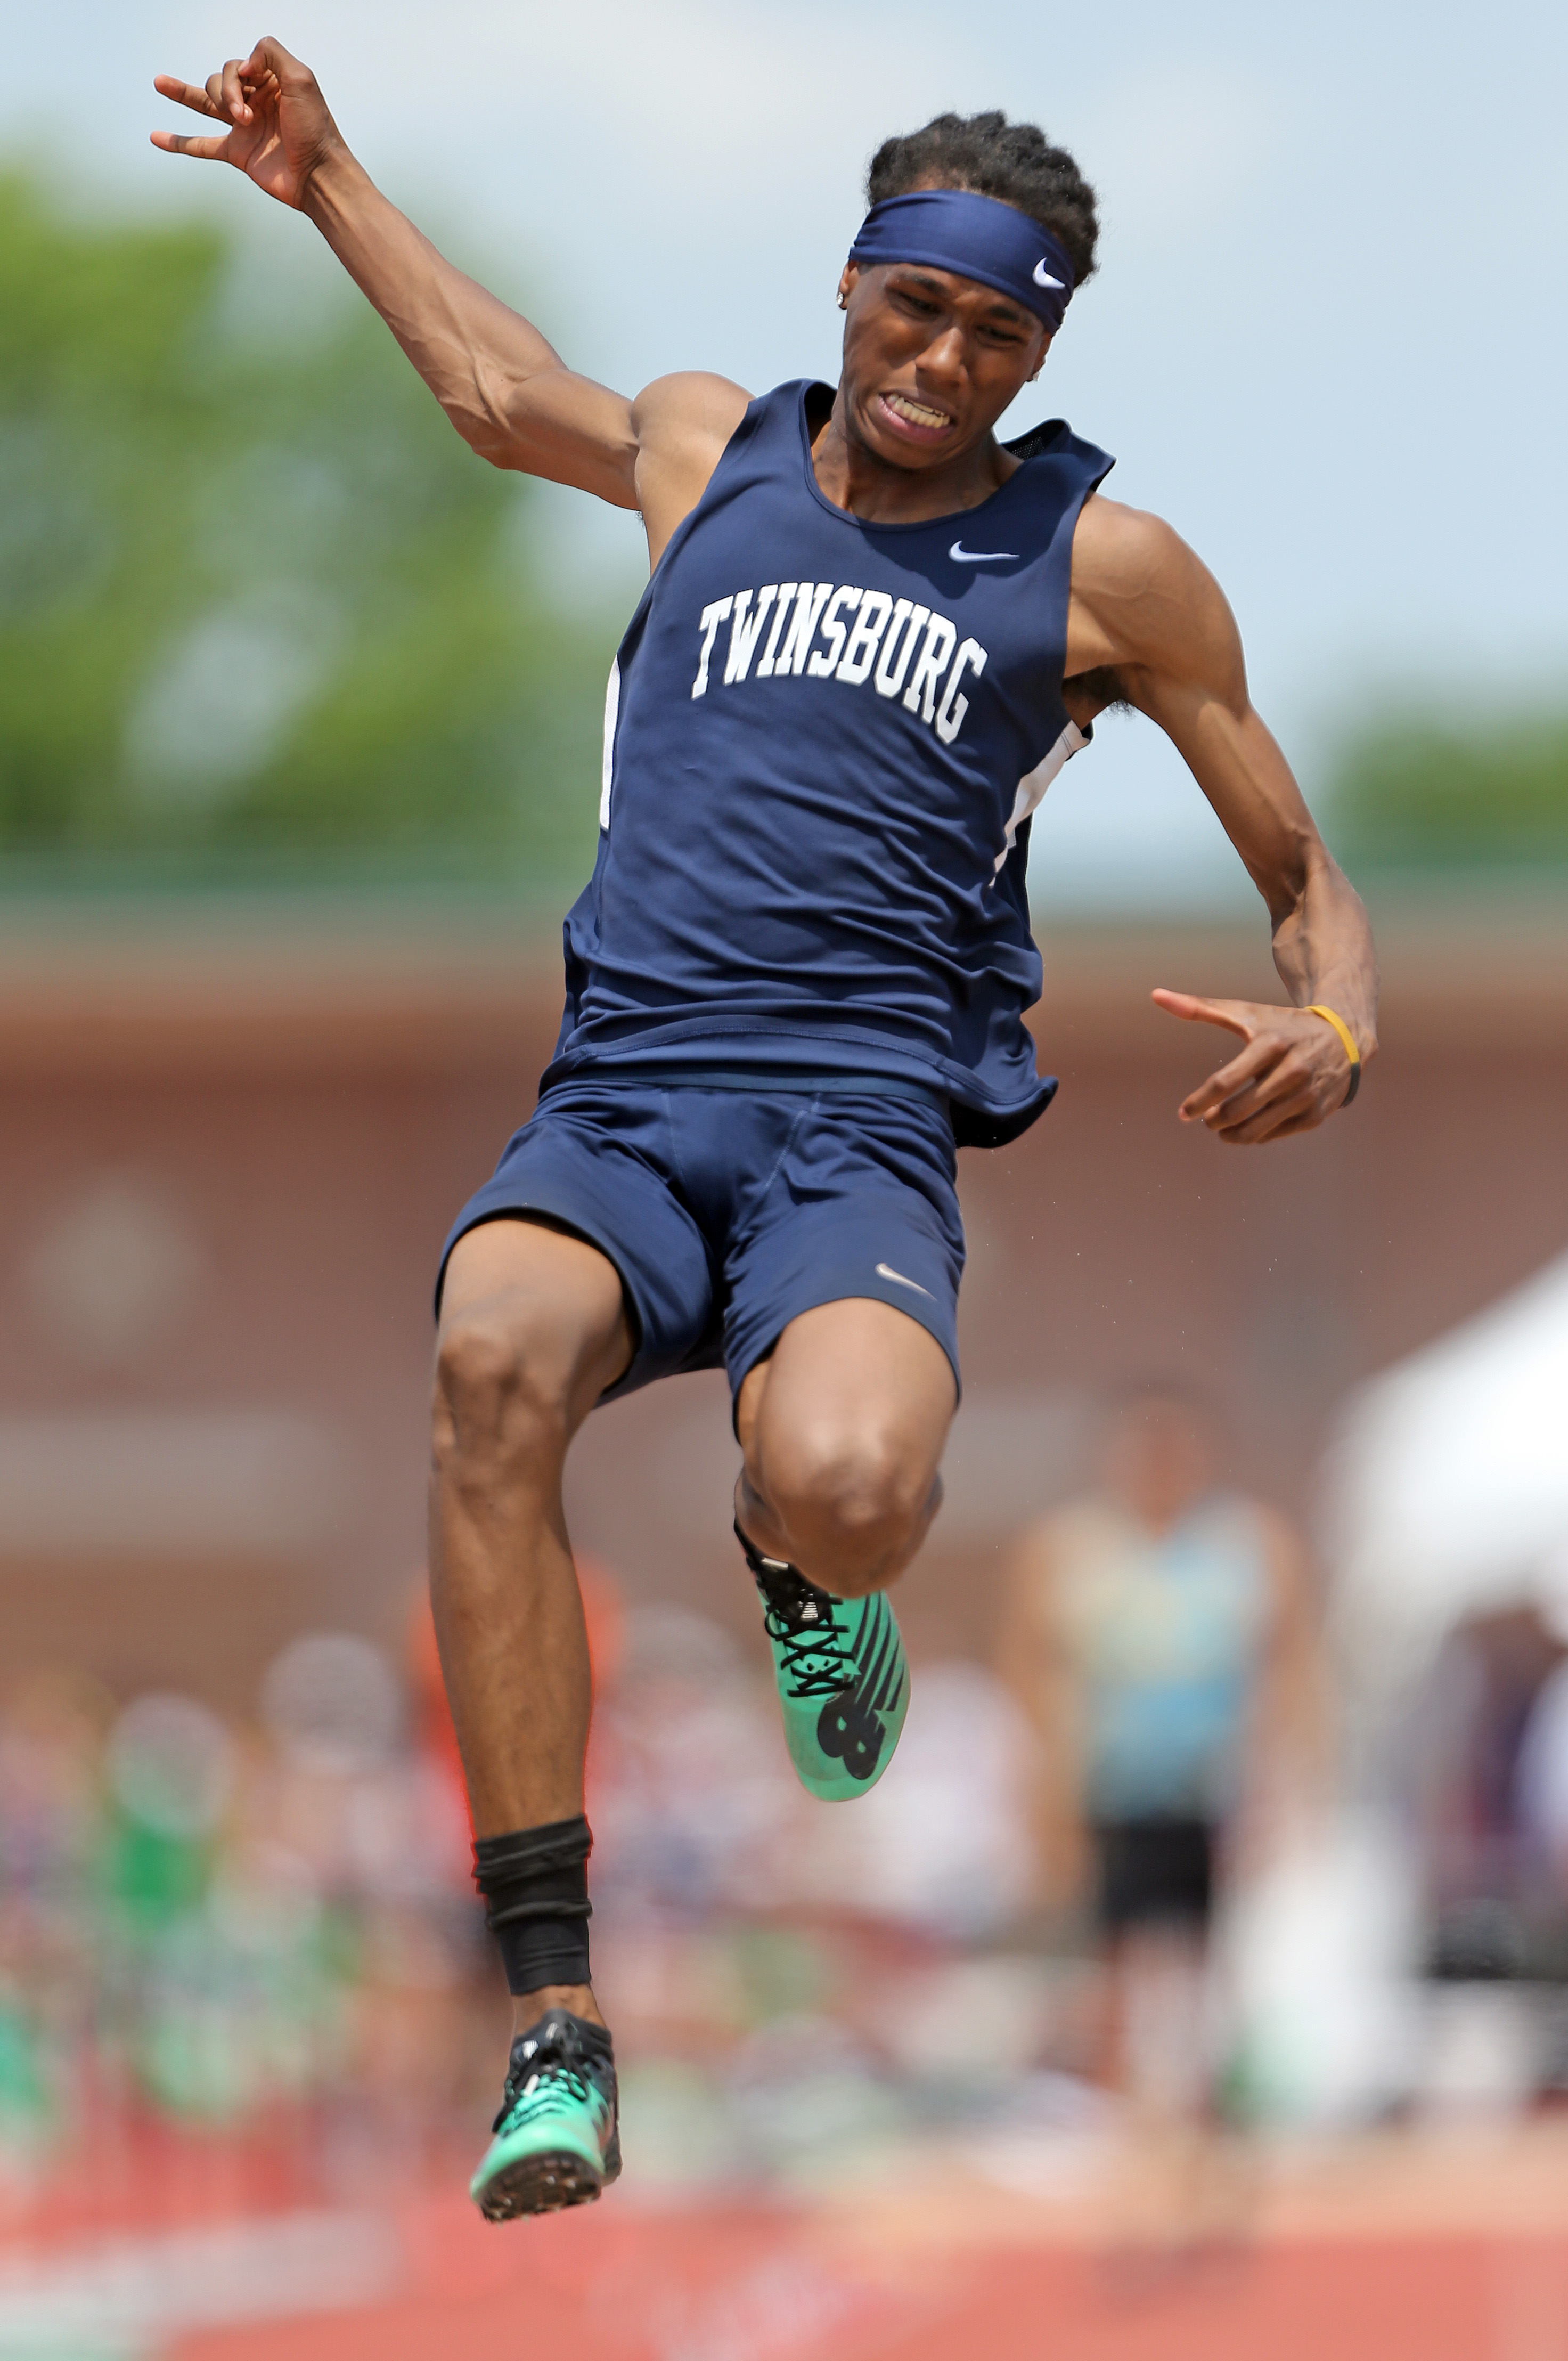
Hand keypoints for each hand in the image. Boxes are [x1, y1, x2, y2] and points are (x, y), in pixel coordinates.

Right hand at [151, 39, 342, 209]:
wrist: (318, 175)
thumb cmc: (315, 128)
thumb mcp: (301, 78)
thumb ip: (270, 53)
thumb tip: (243, 66)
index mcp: (271, 82)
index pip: (239, 65)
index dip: (241, 73)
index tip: (255, 83)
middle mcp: (256, 101)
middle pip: (220, 81)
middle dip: (227, 93)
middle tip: (246, 117)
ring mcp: (243, 127)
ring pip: (204, 103)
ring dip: (182, 92)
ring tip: (159, 82)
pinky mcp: (237, 153)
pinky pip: (201, 145)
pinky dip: (177, 142)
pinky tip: (155, 137)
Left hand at [1152, 988, 1356, 1142]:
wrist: (1344, 1038)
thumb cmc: (1283, 1026)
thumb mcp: (1246, 1013)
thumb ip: (1199, 1008)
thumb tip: (1155, 995)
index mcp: (1270, 1044)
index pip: (1224, 1082)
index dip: (1199, 1102)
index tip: (1183, 1113)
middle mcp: (1292, 1070)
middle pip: (1238, 1110)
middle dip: (1214, 1120)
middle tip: (1206, 1120)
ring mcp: (1306, 1095)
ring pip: (1255, 1129)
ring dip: (1230, 1134)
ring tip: (1220, 1128)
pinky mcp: (1316, 1114)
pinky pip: (1274, 1134)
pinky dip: (1255, 1135)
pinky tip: (1247, 1127)